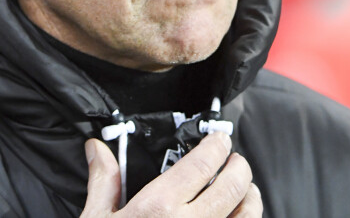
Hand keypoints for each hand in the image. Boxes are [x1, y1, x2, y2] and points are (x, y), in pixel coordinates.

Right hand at [79, 132, 262, 216]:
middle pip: (233, 185)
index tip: (220, 139)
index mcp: (158, 209)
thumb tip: (97, 150)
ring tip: (246, 190)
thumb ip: (105, 182)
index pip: (202, 163)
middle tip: (235, 160)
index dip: (217, 145)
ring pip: (249, 216)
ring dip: (251, 197)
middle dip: (239, 166)